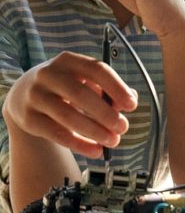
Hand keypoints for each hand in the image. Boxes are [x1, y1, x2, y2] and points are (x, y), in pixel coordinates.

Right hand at [3, 52, 137, 159]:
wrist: (24, 96)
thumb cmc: (66, 87)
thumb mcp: (85, 82)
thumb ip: (109, 89)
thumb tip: (130, 99)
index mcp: (68, 61)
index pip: (96, 69)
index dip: (116, 87)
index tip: (132, 105)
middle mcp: (48, 74)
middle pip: (80, 94)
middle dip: (105, 113)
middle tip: (123, 127)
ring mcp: (35, 96)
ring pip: (67, 116)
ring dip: (95, 131)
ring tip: (113, 141)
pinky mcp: (28, 118)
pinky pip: (56, 134)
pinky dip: (79, 144)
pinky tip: (96, 151)